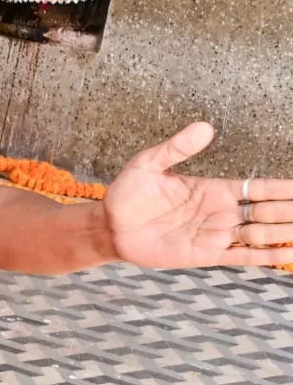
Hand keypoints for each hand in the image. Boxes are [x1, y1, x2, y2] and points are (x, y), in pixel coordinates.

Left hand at [104, 122, 292, 268]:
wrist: (109, 227)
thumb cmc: (127, 194)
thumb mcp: (148, 164)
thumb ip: (176, 148)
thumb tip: (204, 127)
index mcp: (213, 189)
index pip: (258, 188)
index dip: (283, 188)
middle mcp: (221, 212)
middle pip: (268, 211)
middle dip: (290, 210)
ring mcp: (216, 235)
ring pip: (262, 235)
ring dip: (284, 232)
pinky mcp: (206, 255)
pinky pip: (244, 257)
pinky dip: (268, 256)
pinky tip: (290, 254)